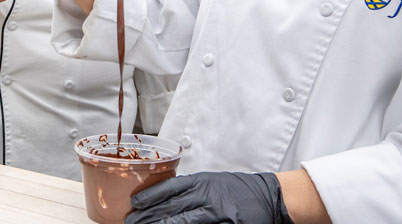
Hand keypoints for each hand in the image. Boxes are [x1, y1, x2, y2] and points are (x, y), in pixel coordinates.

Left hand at [126, 172, 292, 223]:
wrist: (269, 197)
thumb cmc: (239, 189)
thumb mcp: (213, 181)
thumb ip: (191, 188)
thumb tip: (163, 198)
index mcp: (203, 181)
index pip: (171, 188)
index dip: (150, 196)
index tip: (134, 204)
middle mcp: (208, 196)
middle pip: (171, 208)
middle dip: (148, 217)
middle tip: (131, 223)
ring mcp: (217, 214)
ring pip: (182, 222)